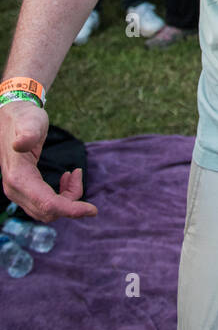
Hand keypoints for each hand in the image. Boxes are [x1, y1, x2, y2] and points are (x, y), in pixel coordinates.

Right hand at [0, 101, 96, 219]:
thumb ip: (28, 133)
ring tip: (74, 173)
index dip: (71, 210)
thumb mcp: (30, 121)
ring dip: (66, 198)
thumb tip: (20, 144)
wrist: (12, 119)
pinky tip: (66, 178)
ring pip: (47, 211)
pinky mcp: (24, 190)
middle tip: (77, 173)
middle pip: (49, 211)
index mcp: (18, 178)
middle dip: (71, 201)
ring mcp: (18, 192)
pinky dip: (60, 197)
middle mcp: (15, 190)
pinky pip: (45, 204)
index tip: (93, 210)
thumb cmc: (25, 118)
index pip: (47, 204)